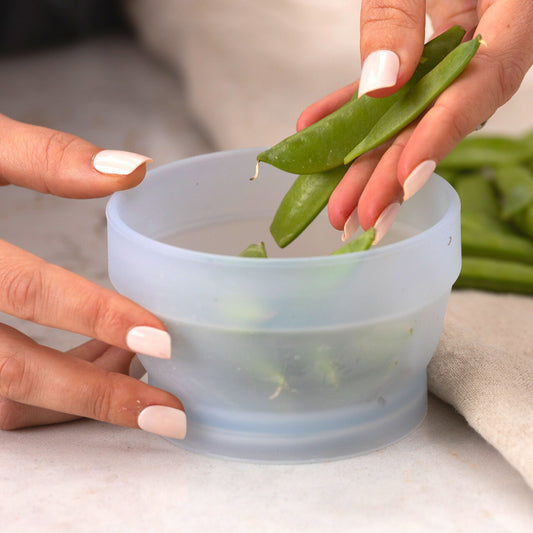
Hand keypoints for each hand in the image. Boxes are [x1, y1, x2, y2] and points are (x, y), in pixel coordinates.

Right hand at [0, 114, 185, 438]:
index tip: (161, 337)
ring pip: (2, 400)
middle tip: (165, 411)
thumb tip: (135, 169)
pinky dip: (49, 389)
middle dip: (97, 397)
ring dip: (76, 393)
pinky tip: (92, 360)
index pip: (26, 291)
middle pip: (13, 376)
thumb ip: (46, 156)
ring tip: (135, 366)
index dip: (96, 316)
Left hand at [297, 0, 532, 241]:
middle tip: (355, 219)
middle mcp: (488, 34)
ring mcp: (456, 41)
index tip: (403, 180)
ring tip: (333, 200)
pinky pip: (390, 79)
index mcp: (513, 9)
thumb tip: (382, 86)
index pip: (481, 84)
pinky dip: (352, 105)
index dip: (440, 136)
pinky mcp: (426, 41)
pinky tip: (315, 128)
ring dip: (368, 156)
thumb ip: (403, 11)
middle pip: (439, 114)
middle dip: (393, 172)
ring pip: (411, 107)